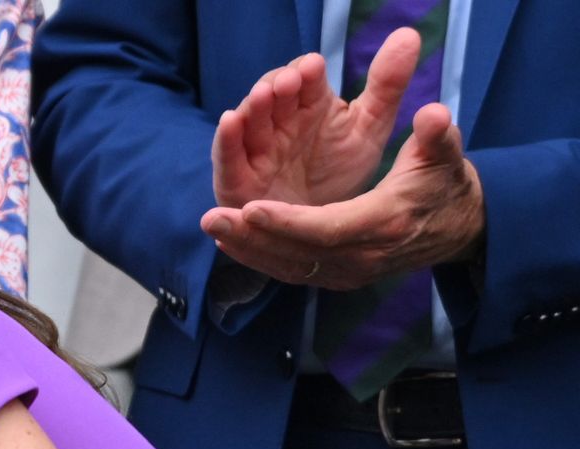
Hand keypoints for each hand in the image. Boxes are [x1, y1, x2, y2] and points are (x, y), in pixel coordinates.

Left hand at [202, 103, 483, 289]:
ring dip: (247, 250)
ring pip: (289, 266)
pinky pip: (293, 272)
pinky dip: (260, 259)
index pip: (327, 229)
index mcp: (385, 224)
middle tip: (211, 218)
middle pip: (298, 252)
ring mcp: (349, 273)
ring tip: (212, 227)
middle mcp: (363, 257)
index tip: (250, 207)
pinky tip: (230, 243)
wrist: (458, 229)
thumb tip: (433, 115)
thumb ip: (437, 136)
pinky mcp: (338, 277)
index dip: (287, 222)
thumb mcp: (447, 156)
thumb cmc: (446, 184)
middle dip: (251, 237)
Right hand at [208, 32, 420, 211]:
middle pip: (272, 96)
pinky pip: (226, 157)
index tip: (315, 67)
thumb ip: (386, 85)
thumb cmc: (340, 173)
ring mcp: (254, 150)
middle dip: (278, 85)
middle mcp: (277, 123)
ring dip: (253, 106)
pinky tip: (230, 121)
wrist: (322, 229)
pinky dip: (225, 138)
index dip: (306, 72)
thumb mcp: (369, 128)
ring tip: (263, 95)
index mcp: (307, 106)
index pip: (302, 79)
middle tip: (291, 81)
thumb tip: (408, 35)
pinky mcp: (236, 179)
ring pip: (248, 122)